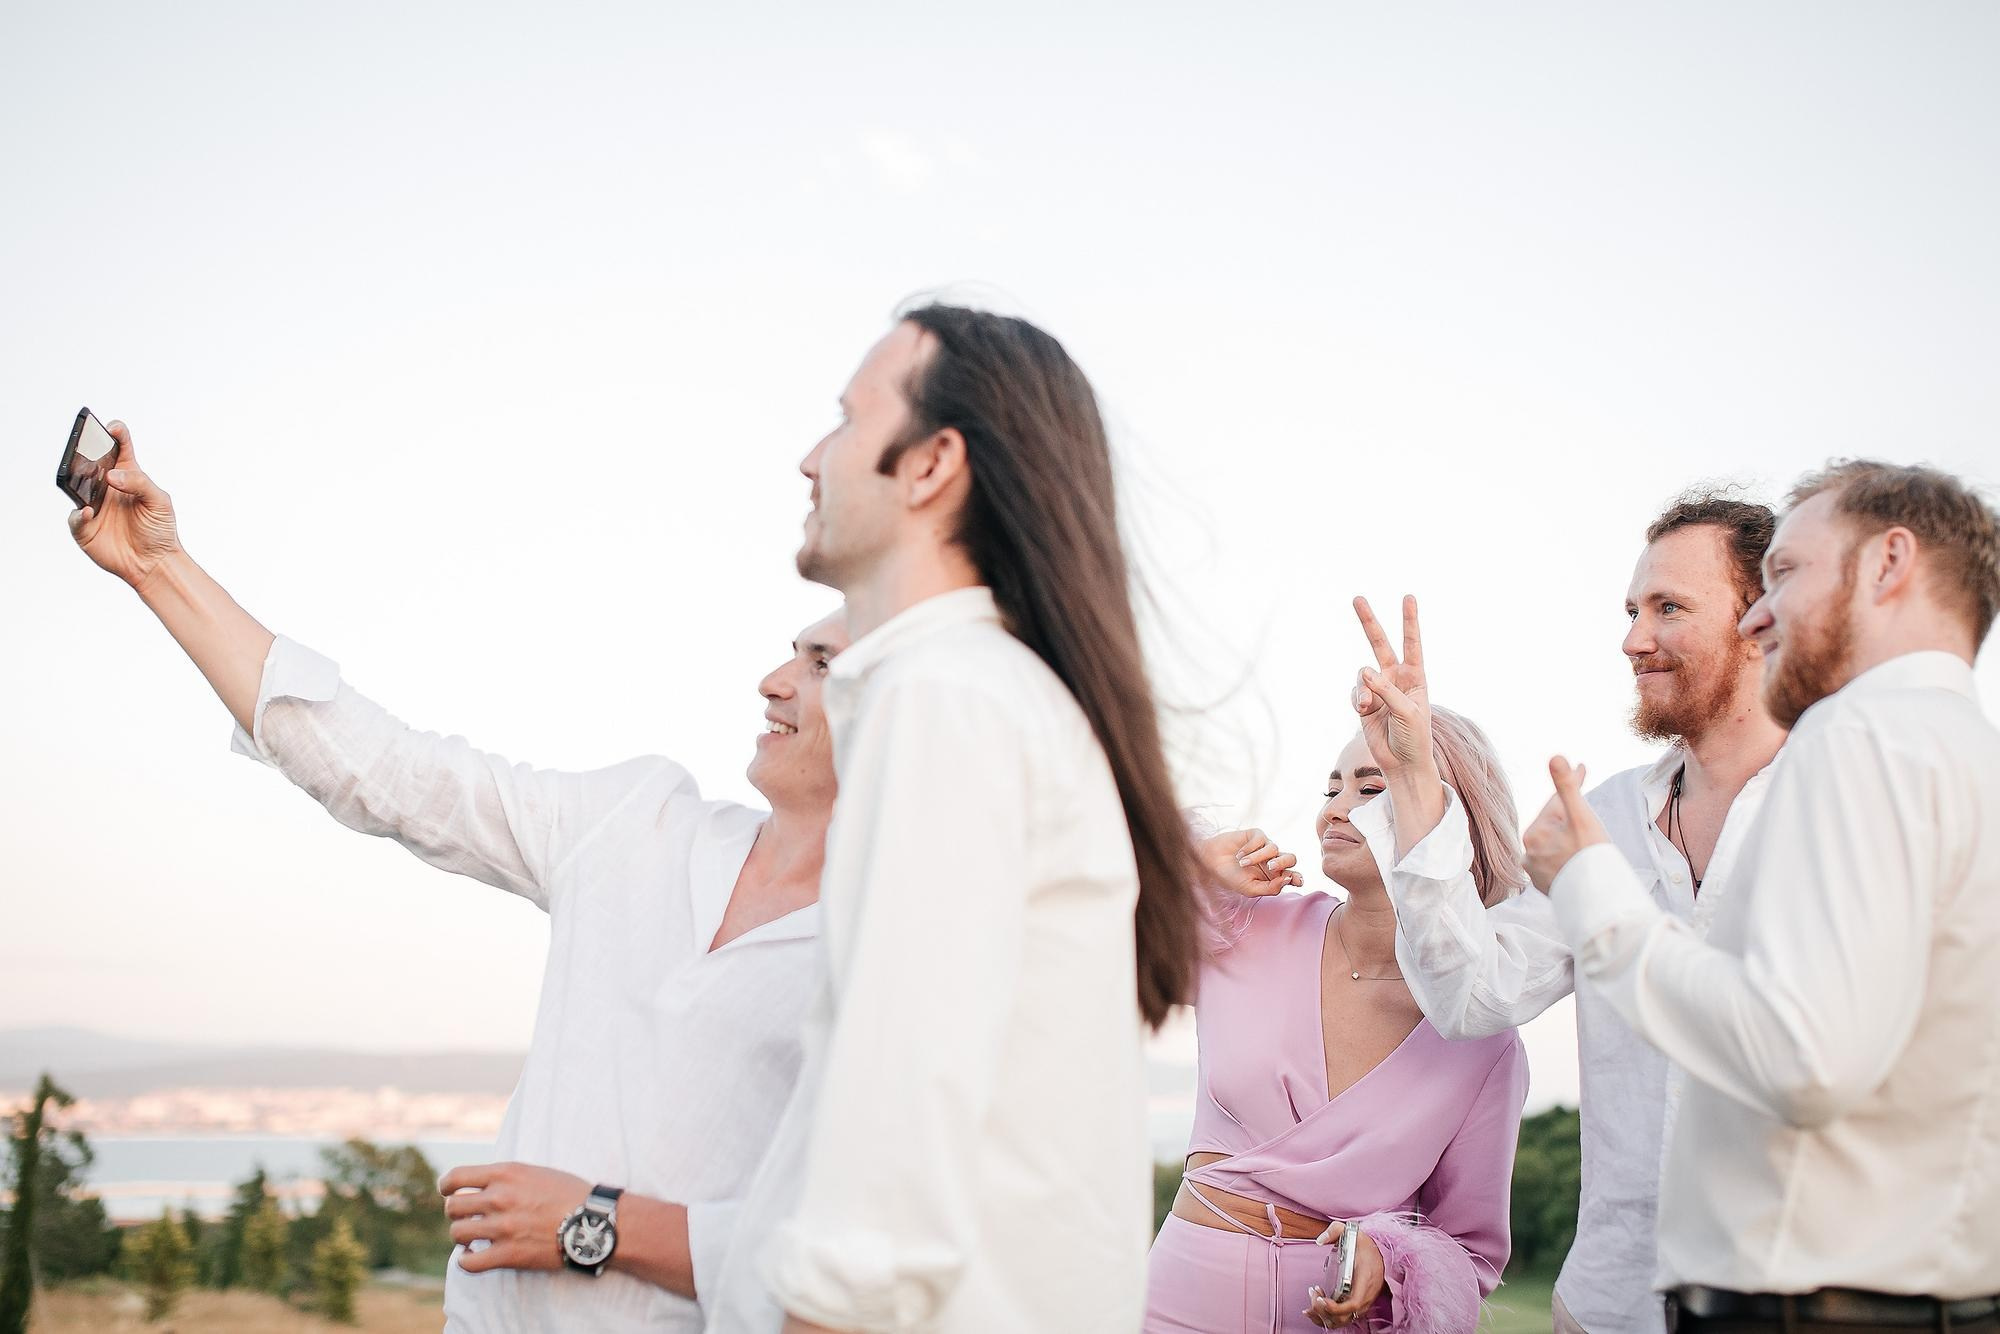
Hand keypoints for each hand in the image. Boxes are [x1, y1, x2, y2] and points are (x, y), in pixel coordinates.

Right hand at [67, 421, 182, 588]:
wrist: (155, 562)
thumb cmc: (159, 529)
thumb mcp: (160, 502)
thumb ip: (140, 483)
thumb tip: (112, 476)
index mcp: (128, 475)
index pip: (119, 448)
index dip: (115, 434)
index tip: (112, 428)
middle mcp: (106, 487)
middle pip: (90, 463)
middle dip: (86, 452)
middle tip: (87, 446)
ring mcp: (93, 505)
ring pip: (76, 487)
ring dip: (76, 480)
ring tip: (83, 475)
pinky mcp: (85, 527)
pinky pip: (74, 517)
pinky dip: (78, 514)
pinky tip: (88, 511)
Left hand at [439, 1161, 588, 1273]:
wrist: (592, 1221)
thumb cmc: (570, 1194)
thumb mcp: (536, 1172)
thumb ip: (507, 1176)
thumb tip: (483, 1184)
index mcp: (505, 1174)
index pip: (456, 1178)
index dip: (447, 1186)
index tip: (449, 1192)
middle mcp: (499, 1198)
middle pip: (453, 1207)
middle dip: (457, 1212)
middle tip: (469, 1217)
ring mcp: (501, 1227)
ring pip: (457, 1232)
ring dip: (463, 1236)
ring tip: (474, 1238)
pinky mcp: (507, 1254)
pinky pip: (469, 1262)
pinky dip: (466, 1260)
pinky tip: (474, 1256)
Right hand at [1198, 828, 1302, 897]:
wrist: (1211, 863)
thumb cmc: (1231, 878)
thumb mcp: (1250, 889)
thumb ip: (1271, 888)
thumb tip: (1289, 879)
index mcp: (1274, 877)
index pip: (1293, 876)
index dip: (1298, 877)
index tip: (1294, 879)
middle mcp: (1272, 861)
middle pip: (1291, 858)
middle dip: (1283, 863)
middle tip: (1270, 867)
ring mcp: (1265, 847)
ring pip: (1275, 848)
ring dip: (1258, 857)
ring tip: (1242, 863)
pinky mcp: (1256, 835)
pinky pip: (1261, 839)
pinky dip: (1250, 848)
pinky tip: (1239, 854)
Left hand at [1306, 1222, 1384, 1327]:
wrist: (1380, 1252)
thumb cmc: (1365, 1245)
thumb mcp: (1351, 1232)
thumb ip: (1335, 1231)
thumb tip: (1320, 1240)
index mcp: (1365, 1279)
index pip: (1354, 1303)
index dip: (1336, 1307)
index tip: (1321, 1299)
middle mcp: (1366, 1295)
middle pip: (1346, 1317)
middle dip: (1325, 1311)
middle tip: (1314, 1295)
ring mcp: (1363, 1302)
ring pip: (1343, 1321)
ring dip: (1325, 1315)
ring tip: (1314, 1298)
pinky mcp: (1358, 1305)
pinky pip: (1344, 1319)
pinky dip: (1328, 1317)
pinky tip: (1317, 1306)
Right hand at [1351, 596, 1435, 781]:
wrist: (1403, 762)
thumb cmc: (1415, 737)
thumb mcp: (1408, 711)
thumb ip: (1387, 689)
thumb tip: (1363, 671)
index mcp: (1416, 676)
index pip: (1412, 643)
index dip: (1409, 621)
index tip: (1408, 598)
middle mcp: (1396, 678)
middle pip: (1380, 644)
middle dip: (1368, 622)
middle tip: (1357, 598)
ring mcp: (1378, 689)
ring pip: (1362, 674)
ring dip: (1364, 688)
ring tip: (1369, 706)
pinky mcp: (1364, 703)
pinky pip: (1355, 692)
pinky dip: (1358, 700)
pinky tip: (1364, 710)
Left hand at [1522, 756, 1608, 892]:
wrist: (1600, 900)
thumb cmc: (1591, 855)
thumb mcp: (1580, 816)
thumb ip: (1567, 787)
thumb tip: (1555, 756)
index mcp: (1533, 833)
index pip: (1557, 803)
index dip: (1573, 784)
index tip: (1582, 767)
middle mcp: (1528, 853)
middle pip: (1557, 824)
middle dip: (1572, 812)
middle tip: (1589, 802)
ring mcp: (1536, 871)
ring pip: (1558, 843)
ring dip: (1571, 835)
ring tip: (1590, 837)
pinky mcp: (1546, 886)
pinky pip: (1559, 861)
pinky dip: (1569, 855)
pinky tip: (1581, 857)